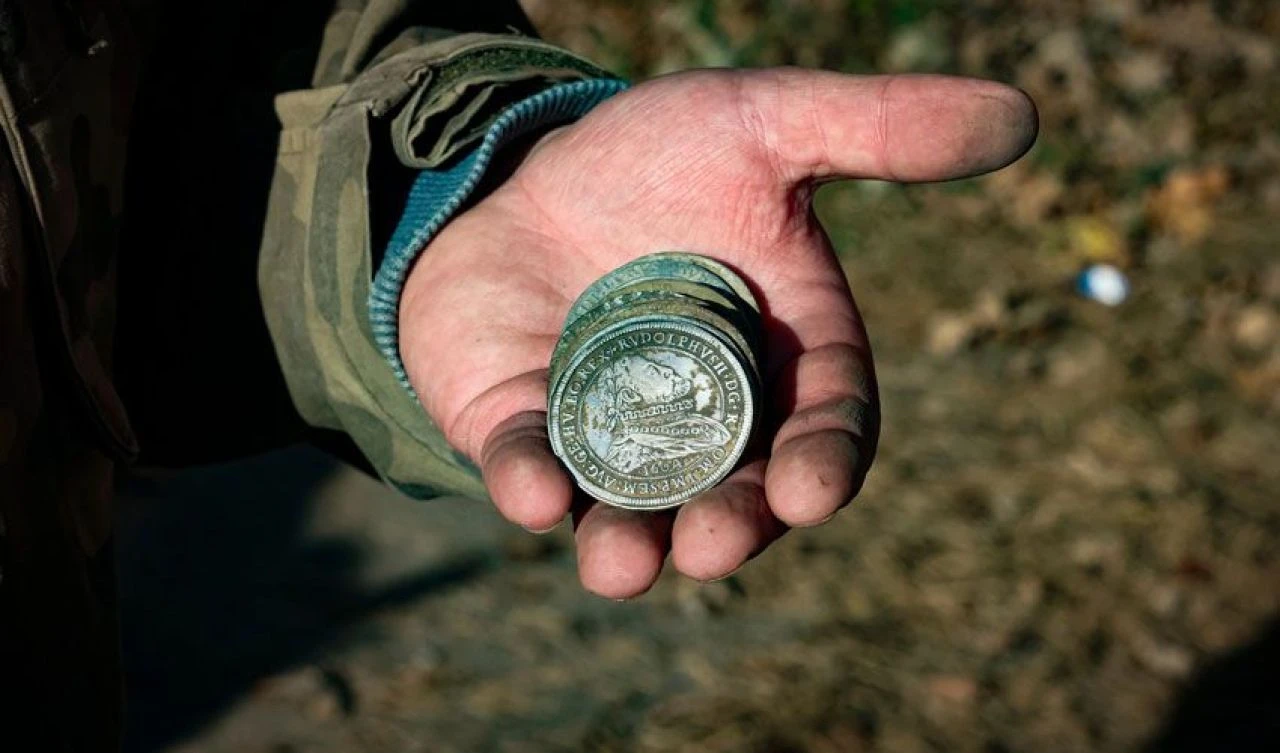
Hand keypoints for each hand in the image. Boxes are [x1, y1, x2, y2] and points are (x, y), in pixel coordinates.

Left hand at [400, 69, 1036, 597]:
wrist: (533, 162)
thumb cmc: (661, 154)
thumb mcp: (764, 123)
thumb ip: (877, 127)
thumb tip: (1021, 115)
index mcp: (782, 359)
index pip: (824, 427)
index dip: (822, 462)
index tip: (809, 489)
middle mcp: (704, 418)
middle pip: (734, 493)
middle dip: (730, 527)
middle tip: (718, 542)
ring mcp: (610, 434)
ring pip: (631, 510)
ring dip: (630, 545)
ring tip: (622, 562)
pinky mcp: (525, 427)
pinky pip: (529, 466)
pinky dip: (530, 485)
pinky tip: (531, 495)